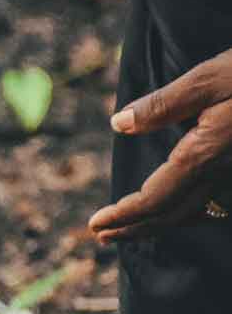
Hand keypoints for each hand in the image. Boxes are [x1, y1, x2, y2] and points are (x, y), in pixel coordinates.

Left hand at [90, 51, 231, 241]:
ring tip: (133, 226)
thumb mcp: (213, 77)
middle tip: (103, 236)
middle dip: (136, 227)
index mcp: (206, 153)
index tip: (95, 226)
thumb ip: (165, 104)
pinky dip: (193, 209)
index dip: (124, 215)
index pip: (154, 198)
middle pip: (173, 214)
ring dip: (162, 221)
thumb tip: (118, 124)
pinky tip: (183, 205)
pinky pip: (220, 201)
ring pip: (198, 211)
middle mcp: (225, 173)